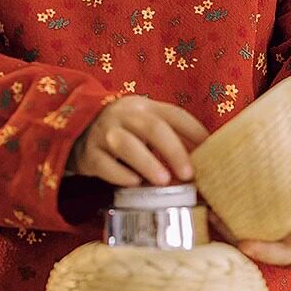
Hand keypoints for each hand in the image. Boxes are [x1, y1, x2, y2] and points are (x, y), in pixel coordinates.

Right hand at [70, 96, 208, 188]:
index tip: (211, 154)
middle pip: (152, 127)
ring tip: (163, 181)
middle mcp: (124, 115)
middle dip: (173, 151)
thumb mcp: (146, 125)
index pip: (175, 115)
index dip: (195, 133)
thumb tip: (208, 161)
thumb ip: (173, 137)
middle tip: (188, 174)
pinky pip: (104, 164)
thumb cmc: (126, 132)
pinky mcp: (88, 153)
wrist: (78, 131)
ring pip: (126, 144)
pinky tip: (134, 183)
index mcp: (145, 107)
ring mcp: (103, 133)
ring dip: (147, 162)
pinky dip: (120, 175)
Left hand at [224, 122, 290, 265]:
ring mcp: (278, 236)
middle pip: (286, 254)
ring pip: (259, 248)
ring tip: (217, 220)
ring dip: (236, 238)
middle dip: (267, 252)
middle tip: (246, 244)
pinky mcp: (257, 231)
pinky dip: (226, 227)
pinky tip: (211, 211)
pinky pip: (242, 235)